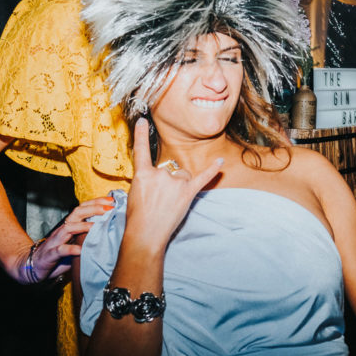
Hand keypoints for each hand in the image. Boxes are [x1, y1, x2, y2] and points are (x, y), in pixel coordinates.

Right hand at [24, 195, 113, 281]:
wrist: (33, 266)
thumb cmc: (58, 255)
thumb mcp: (75, 244)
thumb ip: (88, 238)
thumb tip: (110, 233)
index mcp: (70, 226)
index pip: (83, 209)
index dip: (97, 202)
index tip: (112, 200)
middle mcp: (63, 230)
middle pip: (77, 213)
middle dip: (94, 208)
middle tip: (109, 208)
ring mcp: (56, 241)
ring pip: (68, 228)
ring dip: (83, 226)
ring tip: (96, 226)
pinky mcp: (50, 254)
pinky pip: (60, 250)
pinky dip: (71, 249)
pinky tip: (80, 250)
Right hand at [123, 118, 223, 251]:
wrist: (145, 234)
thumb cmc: (137, 217)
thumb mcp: (135, 193)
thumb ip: (146, 180)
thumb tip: (157, 176)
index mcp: (142, 174)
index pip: (141, 150)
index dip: (141, 134)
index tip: (143, 120)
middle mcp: (159, 174)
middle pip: (169, 169)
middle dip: (167, 183)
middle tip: (159, 201)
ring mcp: (174, 183)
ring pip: (182, 176)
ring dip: (180, 187)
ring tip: (170, 203)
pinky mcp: (187, 192)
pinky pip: (202, 178)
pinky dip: (212, 170)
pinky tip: (220, 162)